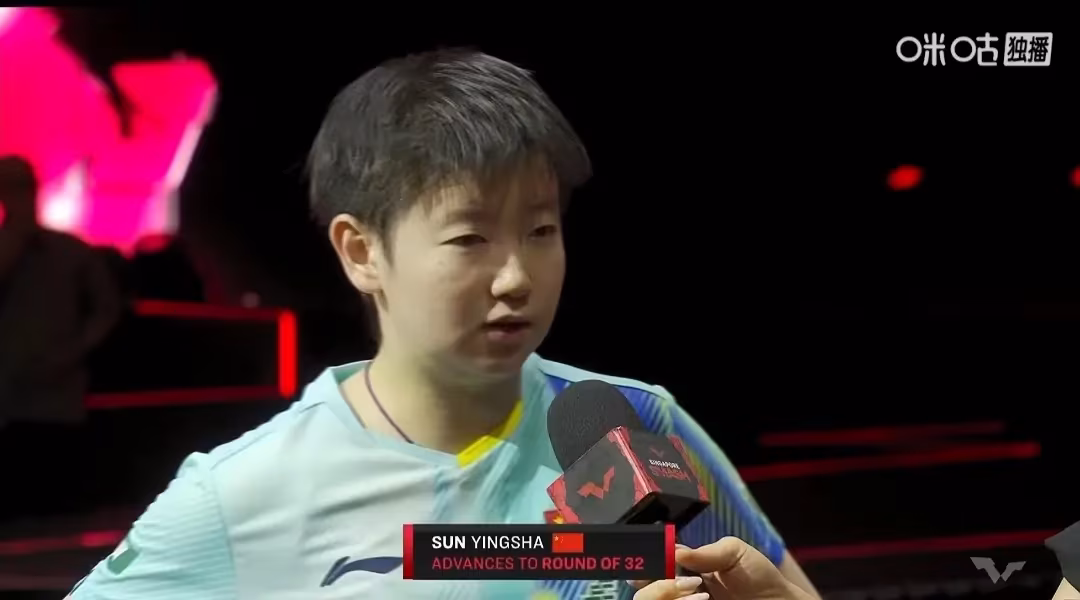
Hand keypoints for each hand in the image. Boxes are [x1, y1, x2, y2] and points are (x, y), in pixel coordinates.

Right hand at [632, 538, 812, 599]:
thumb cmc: (759, 577)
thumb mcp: (734, 552)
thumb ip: (704, 552)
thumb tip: (675, 551)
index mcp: (681, 568)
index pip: (649, 566)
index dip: (643, 564)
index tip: (654, 562)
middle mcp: (676, 590)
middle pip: (641, 592)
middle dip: (658, 585)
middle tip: (686, 582)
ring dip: (670, 597)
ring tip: (702, 596)